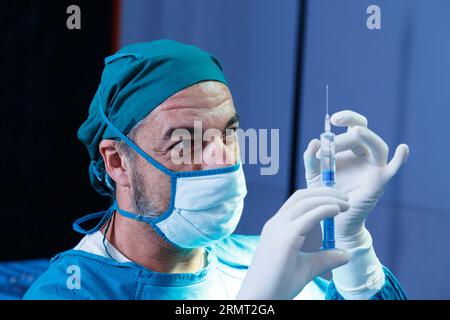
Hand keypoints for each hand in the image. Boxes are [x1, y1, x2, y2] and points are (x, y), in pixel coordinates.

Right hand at [236, 187, 349, 299]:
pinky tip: (337, 211)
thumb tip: (345, 254)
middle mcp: (276, 224)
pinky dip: (324, 209)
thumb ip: (324, 258)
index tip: (337, 200)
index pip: (297, 202)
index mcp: (277, 227)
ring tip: (345, 203)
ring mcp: (279, 228)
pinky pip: (308, 216)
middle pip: (302, 197)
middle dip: (325, 192)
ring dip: (328, 198)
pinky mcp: (285, 238)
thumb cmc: (278, 284)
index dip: (317, 196)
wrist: (261, 297)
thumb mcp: (306, 268)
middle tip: (344, 197)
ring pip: (305, 202)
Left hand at [303, 110, 408, 244]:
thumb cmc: (324, 193)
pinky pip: (393, 168)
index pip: (353, 126)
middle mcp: (364, 155)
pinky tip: (403, 149)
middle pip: (363, 134)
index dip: (347, 117)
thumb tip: (315, 141)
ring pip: (378, 146)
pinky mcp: (380, 181)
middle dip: (344, 137)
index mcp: (349, 149)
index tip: (333, 119)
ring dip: (367, 138)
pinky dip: (400, 159)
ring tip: (354, 133)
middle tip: (329, 144)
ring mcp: (373, 167)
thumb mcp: (313, 173)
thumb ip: (311, 158)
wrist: (331, 216)